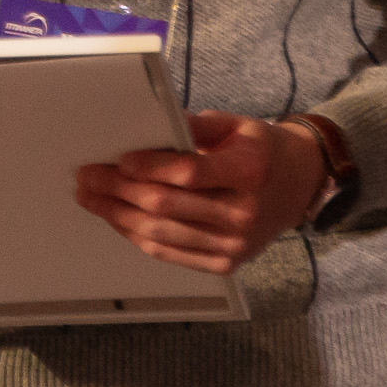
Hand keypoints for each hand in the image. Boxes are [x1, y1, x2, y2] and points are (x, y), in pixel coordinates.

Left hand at [77, 110, 324, 273]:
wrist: (299, 186)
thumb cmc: (260, 151)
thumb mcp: (237, 125)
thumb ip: (195, 125)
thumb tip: (148, 123)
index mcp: (249, 171)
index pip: (189, 173)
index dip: (149, 168)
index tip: (118, 160)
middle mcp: (244, 212)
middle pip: (167, 206)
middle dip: (119, 191)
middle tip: (87, 178)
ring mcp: (236, 244)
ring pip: (162, 233)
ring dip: (118, 216)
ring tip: (91, 199)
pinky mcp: (226, 263)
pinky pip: (171, 253)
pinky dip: (138, 236)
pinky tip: (117, 220)